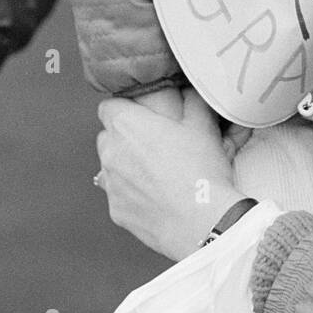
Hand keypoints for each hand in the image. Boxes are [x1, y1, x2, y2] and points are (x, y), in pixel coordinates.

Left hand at [96, 88, 244, 259]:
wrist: (202, 220)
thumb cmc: (201, 173)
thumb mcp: (204, 124)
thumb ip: (191, 100)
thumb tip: (188, 92)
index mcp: (127, 125)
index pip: (108, 105)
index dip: (126, 107)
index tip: (141, 114)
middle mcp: (111, 152)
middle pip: (108, 135)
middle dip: (126, 136)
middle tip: (155, 142)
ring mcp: (110, 184)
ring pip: (111, 166)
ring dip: (127, 164)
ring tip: (157, 171)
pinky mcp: (116, 211)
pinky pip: (119, 194)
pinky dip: (132, 193)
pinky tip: (157, 195)